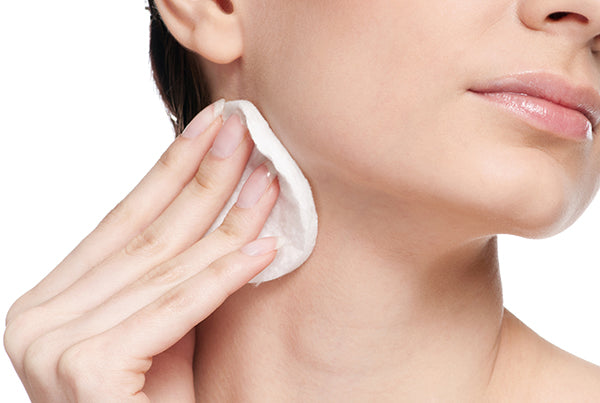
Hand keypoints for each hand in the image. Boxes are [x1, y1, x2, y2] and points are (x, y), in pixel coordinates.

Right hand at [4, 101, 279, 401]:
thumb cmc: (164, 401)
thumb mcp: (167, 322)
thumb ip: (174, 270)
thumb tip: (220, 197)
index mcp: (54, 299)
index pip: (126, 220)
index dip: (173, 168)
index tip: (214, 126)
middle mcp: (39, 318)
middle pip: (146, 235)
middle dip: (202, 178)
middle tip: (244, 130)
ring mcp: (54, 346)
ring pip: (165, 268)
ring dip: (226, 220)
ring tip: (270, 182)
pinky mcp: (86, 372)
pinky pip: (174, 309)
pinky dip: (222, 277)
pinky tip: (265, 246)